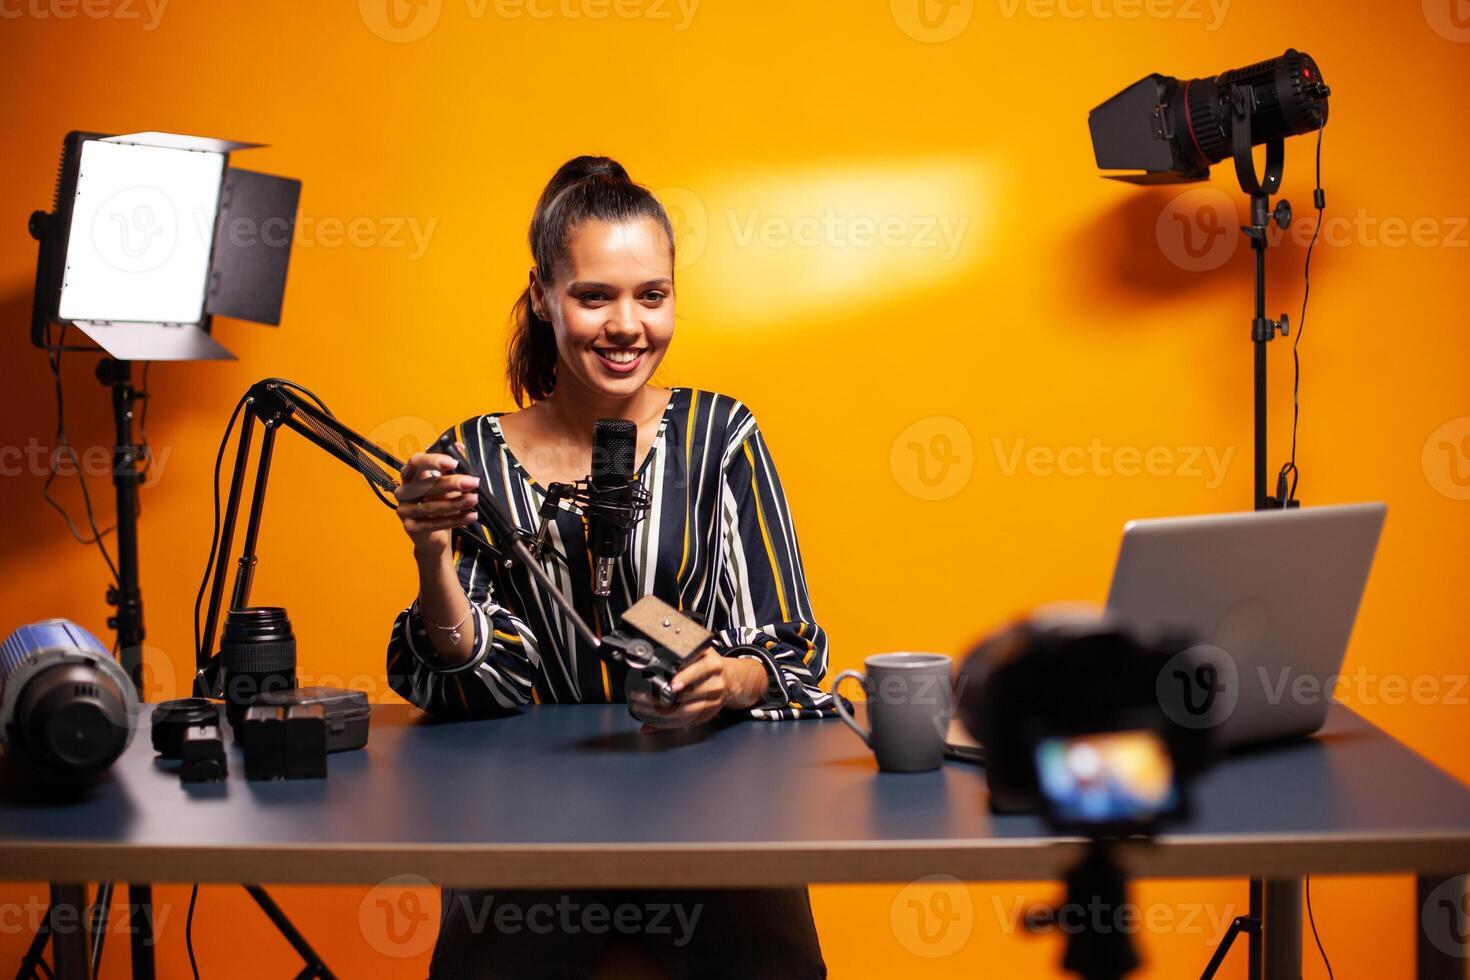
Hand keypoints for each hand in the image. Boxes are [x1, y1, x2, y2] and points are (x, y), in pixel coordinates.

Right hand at [394, 444, 480, 555]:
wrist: (433, 537)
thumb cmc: (439, 505)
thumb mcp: (447, 484)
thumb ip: (451, 466)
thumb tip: (459, 447)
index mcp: (410, 475)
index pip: (416, 462)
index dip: (433, 460)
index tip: (453, 462)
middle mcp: (403, 491)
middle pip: (426, 485)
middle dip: (452, 483)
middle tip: (472, 482)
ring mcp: (405, 510)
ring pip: (430, 506)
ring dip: (456, 503)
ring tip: (473, 499)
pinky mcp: (411, 527)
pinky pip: (434, 523)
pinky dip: (455, 520)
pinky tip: (470, 516)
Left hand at [628, 649, 767, 729]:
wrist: (732, 680)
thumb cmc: (711, 664)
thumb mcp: (702, 651)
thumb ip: (684, 653)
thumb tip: (656, 658)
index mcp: (713, 665)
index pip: (700, 670)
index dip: (685, 677)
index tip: (671, 683)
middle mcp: (715, 684)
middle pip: (688, 695)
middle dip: (660, 699)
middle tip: (640, 697)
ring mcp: (713, 702)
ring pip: (685, 712)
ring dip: (659, 713)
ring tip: (641, 708)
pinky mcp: (708, 715)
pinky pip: (685, 722)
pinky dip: (666, 723)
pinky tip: (652, 721)